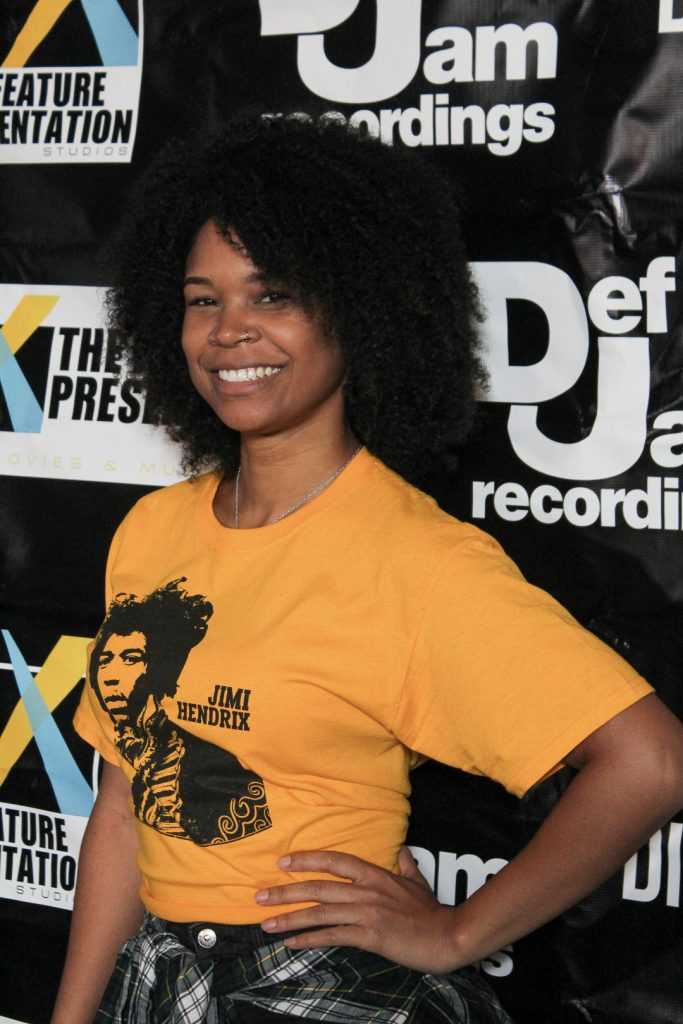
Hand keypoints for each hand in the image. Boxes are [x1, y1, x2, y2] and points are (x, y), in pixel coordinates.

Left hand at [254, 847, 459, 974]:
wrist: (447, 936)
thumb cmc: (431, 911)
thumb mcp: (418, 881)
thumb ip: (406, 865)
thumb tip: (401, 851)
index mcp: (375, 874)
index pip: (335, 860)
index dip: (307, 860)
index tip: (283, 862)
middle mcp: (366, 890)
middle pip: (319, 887)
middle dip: (286, 892)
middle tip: (259, 897)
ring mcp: (367, 912)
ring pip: (320, 912)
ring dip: (290, 918)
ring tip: (266, 923)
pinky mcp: (369, 935)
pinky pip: (332, 936)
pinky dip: (309, 940)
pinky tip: (292, 943)